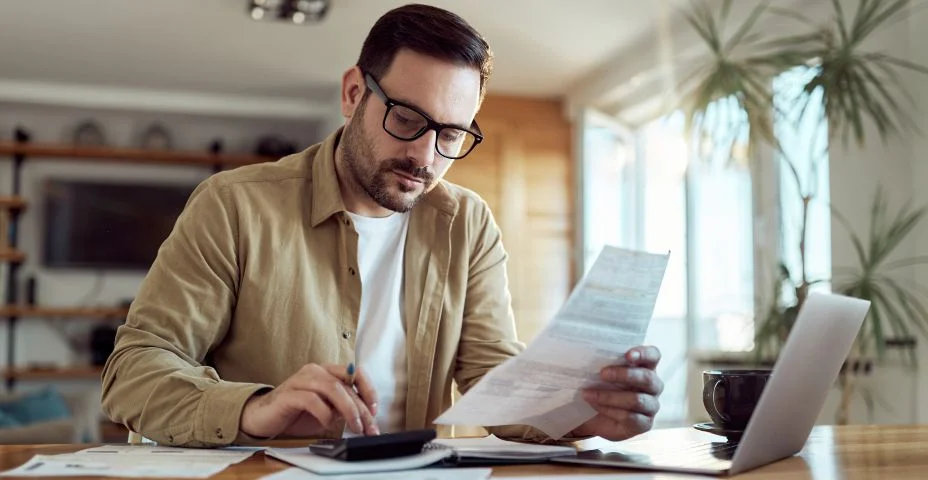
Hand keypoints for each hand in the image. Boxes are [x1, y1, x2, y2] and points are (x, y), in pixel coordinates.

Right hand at [240, 364, 379, 438]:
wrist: (264, 417)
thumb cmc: (297, 412)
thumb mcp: (327, 409)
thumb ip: (343, 407)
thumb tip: (364, 416)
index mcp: (327, 371)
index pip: (355, 372)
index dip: (368, 389)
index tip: (375, 409)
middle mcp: (315, 371)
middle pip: (346, 385)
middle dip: (361, 409)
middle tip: (368, 428)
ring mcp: (301, 380)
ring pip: (332, 388)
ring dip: (348, 409)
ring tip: (354, 426)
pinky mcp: (289, 394)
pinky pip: (312, 400)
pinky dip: (324, 413)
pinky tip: (328, 424)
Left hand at [572, 345, 662, 440]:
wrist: (595, 416)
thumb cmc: (602, 386)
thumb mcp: (601, 372)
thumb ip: (602, 361)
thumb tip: (586, 352)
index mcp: (646, 367)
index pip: (653, 356)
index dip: (644, 354)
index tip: (628, 355)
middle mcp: (653, 386)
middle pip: (647, 378)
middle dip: (624, 375)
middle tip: (602, 374)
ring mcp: (651, 406)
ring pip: (637, 400)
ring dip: (610, 396)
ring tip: (588, 394)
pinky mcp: (644, 424)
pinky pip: (630, 417)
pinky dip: (609, 410)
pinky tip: (595, 406)